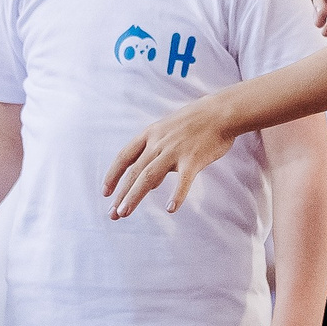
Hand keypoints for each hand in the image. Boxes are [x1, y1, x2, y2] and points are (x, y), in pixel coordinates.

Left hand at [105, 95, 235, 219]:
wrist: (221, 112)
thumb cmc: (195, 122)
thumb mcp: (167, 131)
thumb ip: (156, 154)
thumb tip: (151, 184)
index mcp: (150, 134)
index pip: (124, 157)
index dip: (112, 175)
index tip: (105, 193)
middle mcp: (158, 143)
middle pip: (134, 172)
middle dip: (121, 194)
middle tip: (113, 213)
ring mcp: (175, 151)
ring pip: (149, 177)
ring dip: (135, 196)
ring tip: (124, 212)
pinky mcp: (193, 159)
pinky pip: (183, 181)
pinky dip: (177, 195)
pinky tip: (170, 209)